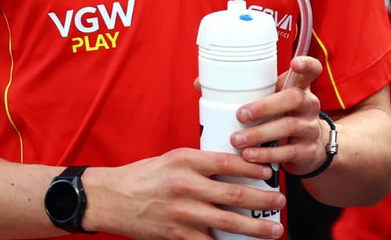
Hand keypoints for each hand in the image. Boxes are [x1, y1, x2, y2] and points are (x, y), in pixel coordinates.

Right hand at [85, 150, 285, 238]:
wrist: (110, 199)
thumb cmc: (141, 177)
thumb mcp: (170, 159)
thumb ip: (198, 164)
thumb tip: (231, 168)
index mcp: (185, 160)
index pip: (228, 162)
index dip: (254, 167)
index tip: (269, 172)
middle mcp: (186, 186)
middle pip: (236, 194)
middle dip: (264, 199)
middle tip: (280, 201)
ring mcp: (183, 213)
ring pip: (230, 222)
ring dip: (257, 227)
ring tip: (274, 229)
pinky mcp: (178, 235)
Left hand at [229, 56, 328, 176]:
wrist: (308, 149)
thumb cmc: (281, 116)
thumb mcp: (269, 100)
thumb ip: (243, 90)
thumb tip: (199, 84)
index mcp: (298, 87)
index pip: (311, 70)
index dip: (306, 64)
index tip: (295, 62)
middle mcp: (308, 105)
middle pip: (294, 98)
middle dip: (265, 106)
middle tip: (241, 114)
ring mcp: (310, 128)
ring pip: (288, 127)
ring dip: (259, 134)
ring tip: (237, 140)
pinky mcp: (307, 151)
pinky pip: (288, 153)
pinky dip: (266, 155)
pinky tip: (250, 156)